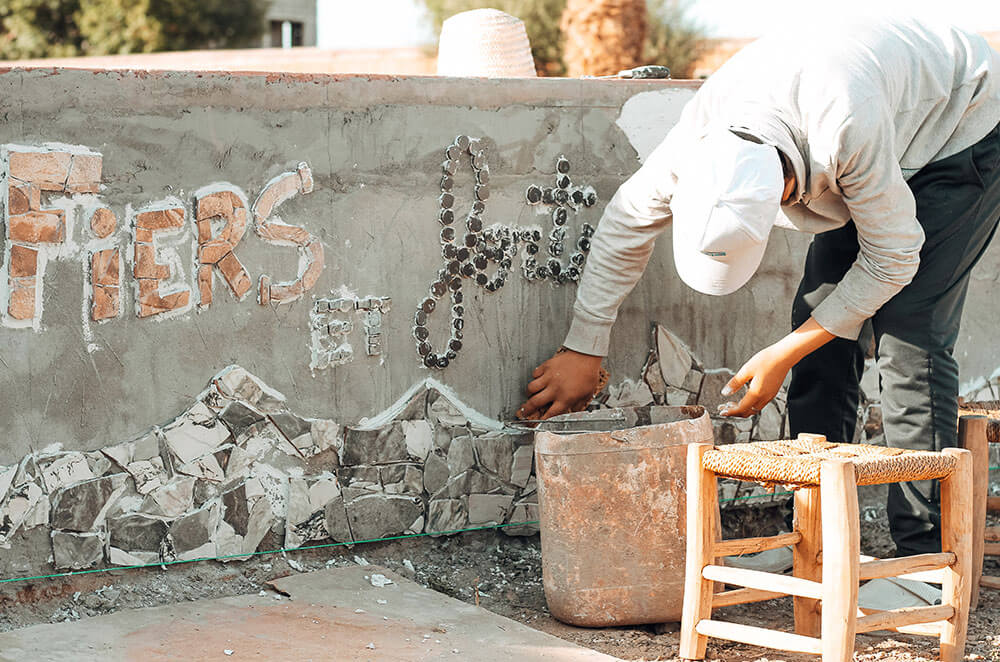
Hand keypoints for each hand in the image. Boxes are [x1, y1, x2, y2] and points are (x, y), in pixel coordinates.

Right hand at [517, 349, 603, 419]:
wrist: (586, 356)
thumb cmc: (588, 373)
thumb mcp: (587, 394)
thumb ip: (578, 405)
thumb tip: (573, 412)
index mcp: (565, 398)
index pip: (550, 414)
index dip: (543, 420)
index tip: (539, 421)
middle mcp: (555, 389)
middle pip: (535, 403)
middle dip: (527, 410)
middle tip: (524, 412)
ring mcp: (549, 377)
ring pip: (531, 388)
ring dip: (529, 393)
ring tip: (530, 394)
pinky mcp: (546, 367)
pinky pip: (535, 374)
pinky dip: (535, 378)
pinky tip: (538, 379)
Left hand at [721, 317, 835, 417]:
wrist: (785, 355)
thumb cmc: (767, 360)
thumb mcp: (746, 370)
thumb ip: (735, 383)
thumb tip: (725, 392)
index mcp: (756, 393)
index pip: (741, 409)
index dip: (730, 412)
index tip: (722, 411)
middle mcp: (765, 397)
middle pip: (748, 412)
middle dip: (735, 412)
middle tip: (724, 408)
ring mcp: (770, 395)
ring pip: (754, 409)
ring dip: (743, 408)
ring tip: (732, 403)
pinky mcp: (773, 392)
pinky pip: (760, 403)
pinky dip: (750, 404)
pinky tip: (745, 397)